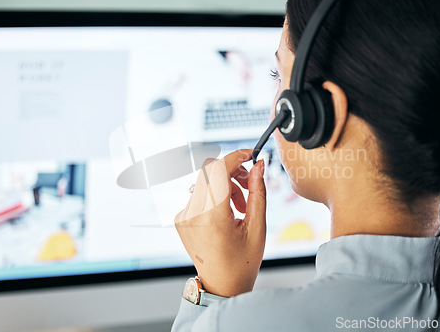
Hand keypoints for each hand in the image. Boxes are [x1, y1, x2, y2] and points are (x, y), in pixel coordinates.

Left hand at [175, 149, 265, 296]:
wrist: (221, 285)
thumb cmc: (241, 262)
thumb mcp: (257, 226)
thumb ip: (258, 191)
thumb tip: (259, 165)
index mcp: (212, 216)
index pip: (219, 169)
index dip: (237, 156)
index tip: (250, 155)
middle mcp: (193, 213)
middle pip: (211, 171)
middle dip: (233, 171)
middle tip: (250, 184)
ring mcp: (183, 215)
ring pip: (205, 180)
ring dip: (225, 185)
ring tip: (241, 206)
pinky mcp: (180, 217)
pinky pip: (199, 193)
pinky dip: (215, 195)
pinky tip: (227, 213)